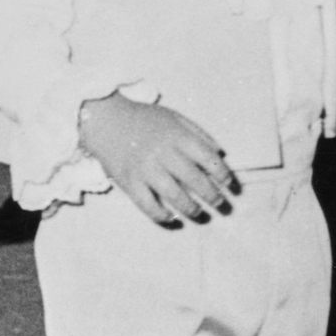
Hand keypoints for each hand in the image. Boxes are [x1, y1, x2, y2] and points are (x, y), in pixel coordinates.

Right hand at [78, 93, 239, 228]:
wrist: (106, 120)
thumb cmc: (144, 119)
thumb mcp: (175, 117)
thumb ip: (198, 133)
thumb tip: (219, 153)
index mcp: (177, 136)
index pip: (207, 158)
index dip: (221, 173)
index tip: (229, 184)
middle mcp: (163, 153)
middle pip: (193, 179)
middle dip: (211, 195)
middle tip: (220, 204)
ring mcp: (145, 169)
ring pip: (173, 194)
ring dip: (190, 207)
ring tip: (199, 213)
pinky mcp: (129, 182)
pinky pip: (146, 203)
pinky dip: (159, 214)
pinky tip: (170, 218)